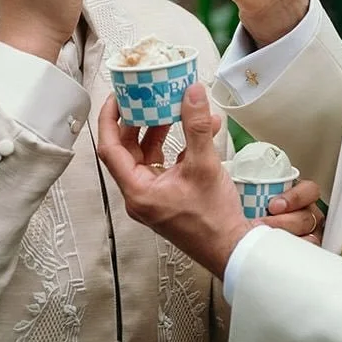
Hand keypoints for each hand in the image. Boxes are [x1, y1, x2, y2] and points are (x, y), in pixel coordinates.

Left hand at [97, 84, 323, 277]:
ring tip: (174, 110)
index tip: (118, 97)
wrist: (231, 248)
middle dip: (139, 121)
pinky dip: (176, 147)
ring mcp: (154, 197)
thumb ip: (196, 127)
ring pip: (147, 157)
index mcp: (137, 190)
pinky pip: (164, 166)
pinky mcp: (168, 198)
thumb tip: (192, 93)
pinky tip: (196, 133)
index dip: (110, 119)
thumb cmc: (213, 220)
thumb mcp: (204, 166)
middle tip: (147, 98)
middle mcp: (140, 195)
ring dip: (160, 132)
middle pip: (127, 150)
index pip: (110, 148)